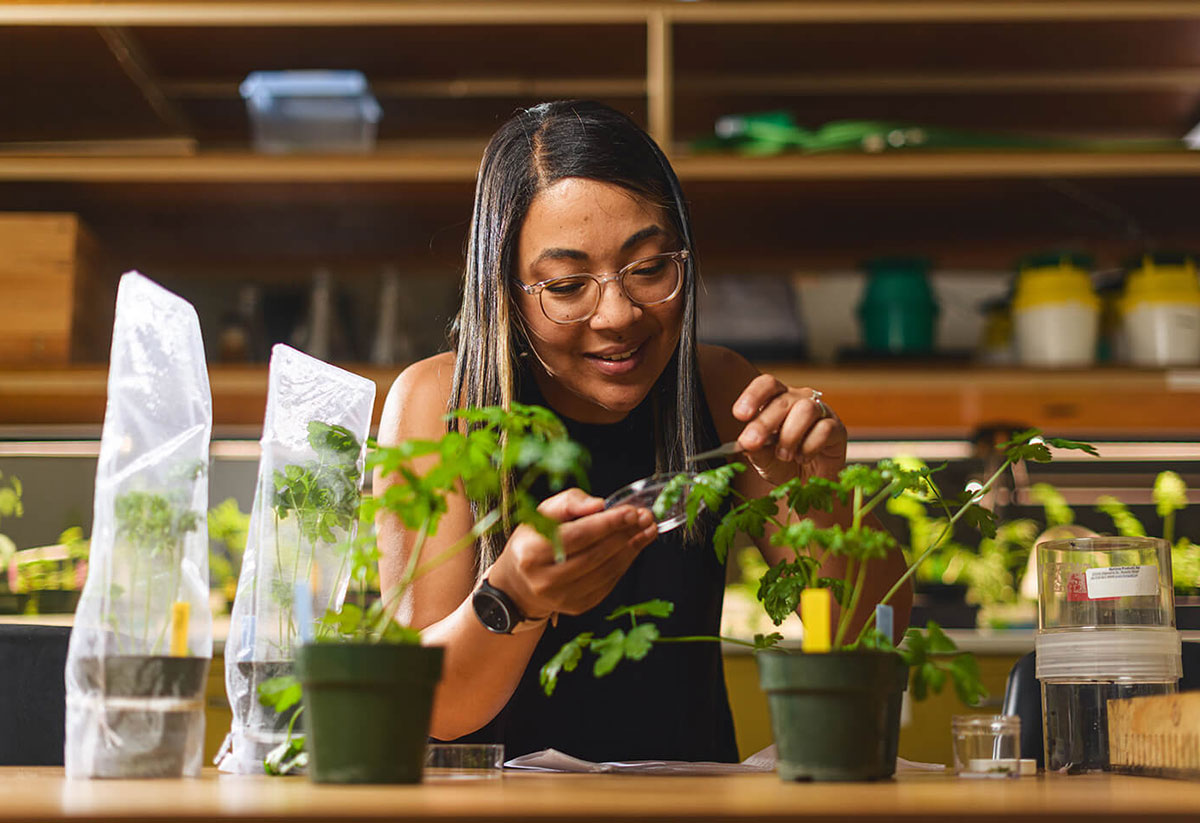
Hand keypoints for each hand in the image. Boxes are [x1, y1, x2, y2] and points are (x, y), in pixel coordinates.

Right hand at [486, 488, 656, 618]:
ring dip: (631, 549)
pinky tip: (634, 547)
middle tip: (646, 518)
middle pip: (595, 555)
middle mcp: (544, 580)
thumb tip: (599, 505)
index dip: (607, 523)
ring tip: (646, 530)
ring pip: (606, 571)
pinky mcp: (577, 607)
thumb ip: (570, 503)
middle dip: (624, 534)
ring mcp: (561, 597)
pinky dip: (624, 563)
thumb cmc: (535, 540)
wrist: (520, 581)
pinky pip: (608, 583)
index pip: (577, 536)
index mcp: (531, 553)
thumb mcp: (543, 513)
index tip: (631, 511)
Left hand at [732, 374, 846, 486]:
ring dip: (790, 435)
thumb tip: (745, 443)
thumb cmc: (784, 465)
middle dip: (764, 423)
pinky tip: (803, 458)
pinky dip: (810, 447)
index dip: (753, 395)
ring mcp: (821, 412)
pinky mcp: (837, 428)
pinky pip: (825, 429)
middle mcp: (799, 400)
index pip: (766, 385)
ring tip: (784, 455)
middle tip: (752, 443)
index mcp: (777, 400)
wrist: (809, 485)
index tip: (740, 415)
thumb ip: (755, 449)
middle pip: (783, 400)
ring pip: (806, 409)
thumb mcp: (763, 459)